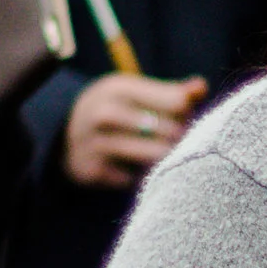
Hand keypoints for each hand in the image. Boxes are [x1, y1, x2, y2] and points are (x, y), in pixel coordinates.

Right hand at [63, 73, 207, 189]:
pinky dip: (144, 176)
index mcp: (118, 88)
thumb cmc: (117, 110)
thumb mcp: (137, 93)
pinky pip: (138, 179)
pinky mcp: (93, 171)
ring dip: (166, 158)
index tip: (184, 116)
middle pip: (171, 132)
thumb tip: (201, 87)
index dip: (188, 113)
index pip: (177, 102)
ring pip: (156, 157)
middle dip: (180, 138)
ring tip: (163, 153)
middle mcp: (104, 113)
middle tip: (176, 139)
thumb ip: (172, 92)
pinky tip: (137, 168)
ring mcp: (95, 143)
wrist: (65, 135)